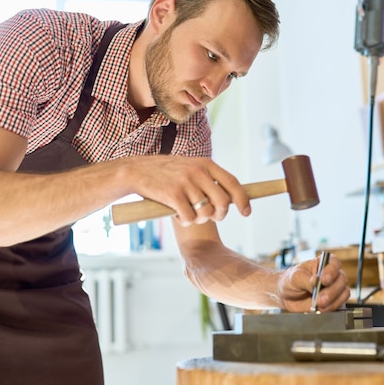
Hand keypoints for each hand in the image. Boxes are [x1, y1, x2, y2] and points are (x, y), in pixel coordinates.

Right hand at [124, 155, 250, 225]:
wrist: (136, 171)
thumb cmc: (165, 173)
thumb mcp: (189, 167)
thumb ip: (207, 178)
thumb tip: (229, 198)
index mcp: (205, 164)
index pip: (232, 182)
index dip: (243, 199)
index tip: (247, 212)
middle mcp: (198, 172)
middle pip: (223, 202)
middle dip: (220, 215)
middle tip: (212, 217)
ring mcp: (186, 183)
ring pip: (206, 213)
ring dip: (199, 219)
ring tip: (188, 213)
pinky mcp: (173, 195)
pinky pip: (189, 218)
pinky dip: (185, 221)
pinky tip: (176, 214)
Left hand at [276, 253, 350, 312]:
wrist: (287, 296)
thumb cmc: (291, 281)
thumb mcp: (295, 277)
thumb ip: (306, 279)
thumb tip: (316, 281)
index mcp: (323, 263)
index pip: (334, 263)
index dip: (331, 271)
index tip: (324, 280)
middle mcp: (332, 274)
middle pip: (341, 279)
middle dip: (331, 291)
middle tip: (320, 299)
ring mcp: (334, 288)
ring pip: (343, 292)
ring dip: (332, 301)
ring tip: (319, 305)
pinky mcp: (334, 300)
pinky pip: (340, 304)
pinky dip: (331, 307)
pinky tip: (321, 309)